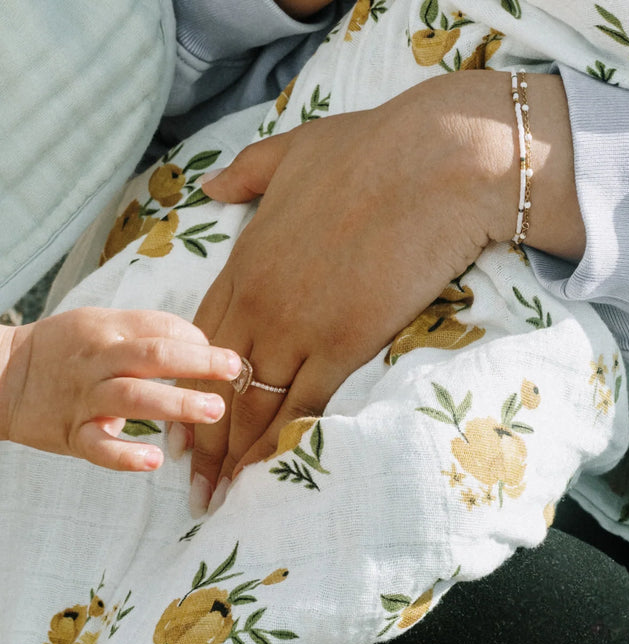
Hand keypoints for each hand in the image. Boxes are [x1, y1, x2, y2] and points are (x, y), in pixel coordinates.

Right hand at [0, 308, 241, 470]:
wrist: (3, 376)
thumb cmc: (69, 348)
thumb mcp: (104, 324)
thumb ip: (149, 331)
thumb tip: (202, 341)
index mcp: (111, 330)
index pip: (161, 328)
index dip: (198, 340)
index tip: (228, 356)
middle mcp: (99, 361)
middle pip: (153, 356)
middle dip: (198, 364)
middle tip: (235, 372)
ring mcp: (85, 398)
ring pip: (132, 398)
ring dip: (176, 405)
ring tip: (213, 412)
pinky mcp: (71, 434)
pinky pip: (98, 447)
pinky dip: (125, 455)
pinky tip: (154, 461)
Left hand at [185, 71, 582, 506]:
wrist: (435, 162)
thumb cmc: (372, 147)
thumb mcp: (296, 148)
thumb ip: (248, 172)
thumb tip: (213, 185)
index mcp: (247, 255)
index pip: (203, 334)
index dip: (188, 380)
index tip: (177, 412)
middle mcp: (262, 297)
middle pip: (219, 381)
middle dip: (201, 435)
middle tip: (190, 481)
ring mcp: (300, 324)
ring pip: (253, 404)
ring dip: (234, 454)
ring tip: (218, 496)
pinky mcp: (346, 343)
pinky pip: (302, 406)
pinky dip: (281, 444)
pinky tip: (268, 474)